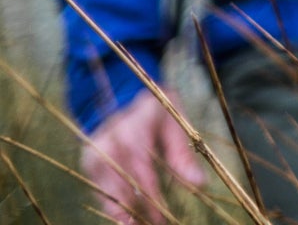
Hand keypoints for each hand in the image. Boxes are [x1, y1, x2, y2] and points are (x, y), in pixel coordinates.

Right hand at [82, 90, 209, 224]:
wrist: (120, 94)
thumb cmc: (155, 109)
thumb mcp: (175, 122)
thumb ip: (183, 154)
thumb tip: (200, 184)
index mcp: (134, 132)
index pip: (143, 174)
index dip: (152, 200)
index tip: (162, 220)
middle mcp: (110, 145)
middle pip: (123, 188)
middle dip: (138, 213)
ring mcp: (96, 155)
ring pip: (108, 193)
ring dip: (124, 214)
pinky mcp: (89, 162)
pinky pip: (100, 190)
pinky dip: (112, 205)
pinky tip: (126, 219)